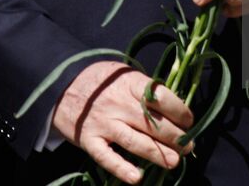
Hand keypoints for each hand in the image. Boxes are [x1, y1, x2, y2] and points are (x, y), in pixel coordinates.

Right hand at [53, 61, 193, 183]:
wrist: (59, 85)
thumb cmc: (98, 80)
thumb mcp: (122, 73)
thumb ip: (144, 88)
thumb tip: (174, 106)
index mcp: (129, 83)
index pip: (160, 97)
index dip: (179, 110)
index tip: (189, 120)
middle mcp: (118, 104)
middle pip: (152, 123)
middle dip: (174, 136)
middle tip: (189, 146)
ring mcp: (103, 123)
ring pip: (135, 142)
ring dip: (157, 153)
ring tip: (173, 162)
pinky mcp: (89, 140)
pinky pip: (107, 157)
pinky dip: (122, 169)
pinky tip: (138, 177)